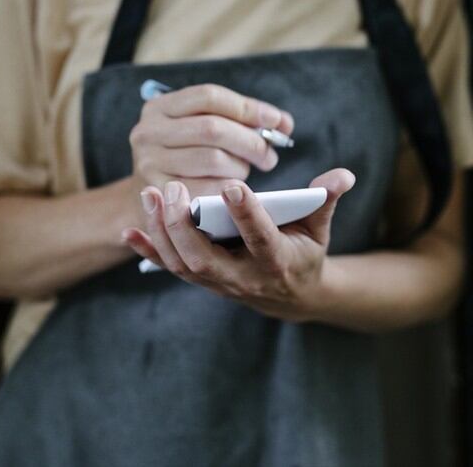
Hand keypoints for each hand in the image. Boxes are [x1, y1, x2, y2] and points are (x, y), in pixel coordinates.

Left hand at [122, 168, 355, 321]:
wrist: (290, 297)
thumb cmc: (304, 252)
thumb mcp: (319, 229)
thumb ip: (326, 201)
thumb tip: (344, 175)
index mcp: (277, 260)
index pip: (260, 237)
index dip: (247, 214)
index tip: (231, 184)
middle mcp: (243, 276)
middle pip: (207, 258)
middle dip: (185, 225)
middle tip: (174, 188)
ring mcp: (218, 282)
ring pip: (183, 263)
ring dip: (162, 232)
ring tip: (150, 194)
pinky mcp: (201, 280)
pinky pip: (171, 267)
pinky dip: (149, 250)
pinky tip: (129, 230)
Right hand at [128, 83, 293, 205]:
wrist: (150, 201)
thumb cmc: (187, 160)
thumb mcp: (202, 131)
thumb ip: (241, 121)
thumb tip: (283, 123)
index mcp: (159, 107)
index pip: (210, 96)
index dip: (247, 108)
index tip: (276, 121)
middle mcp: (147, 132)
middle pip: (212, 128)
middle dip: (250, 141)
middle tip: (270, 156)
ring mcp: (148, 163)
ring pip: (213, 159)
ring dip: (240, 167)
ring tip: (245, 173)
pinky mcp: (159, 195)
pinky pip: (207, 189)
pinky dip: (229, 189)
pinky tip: (235, 191)